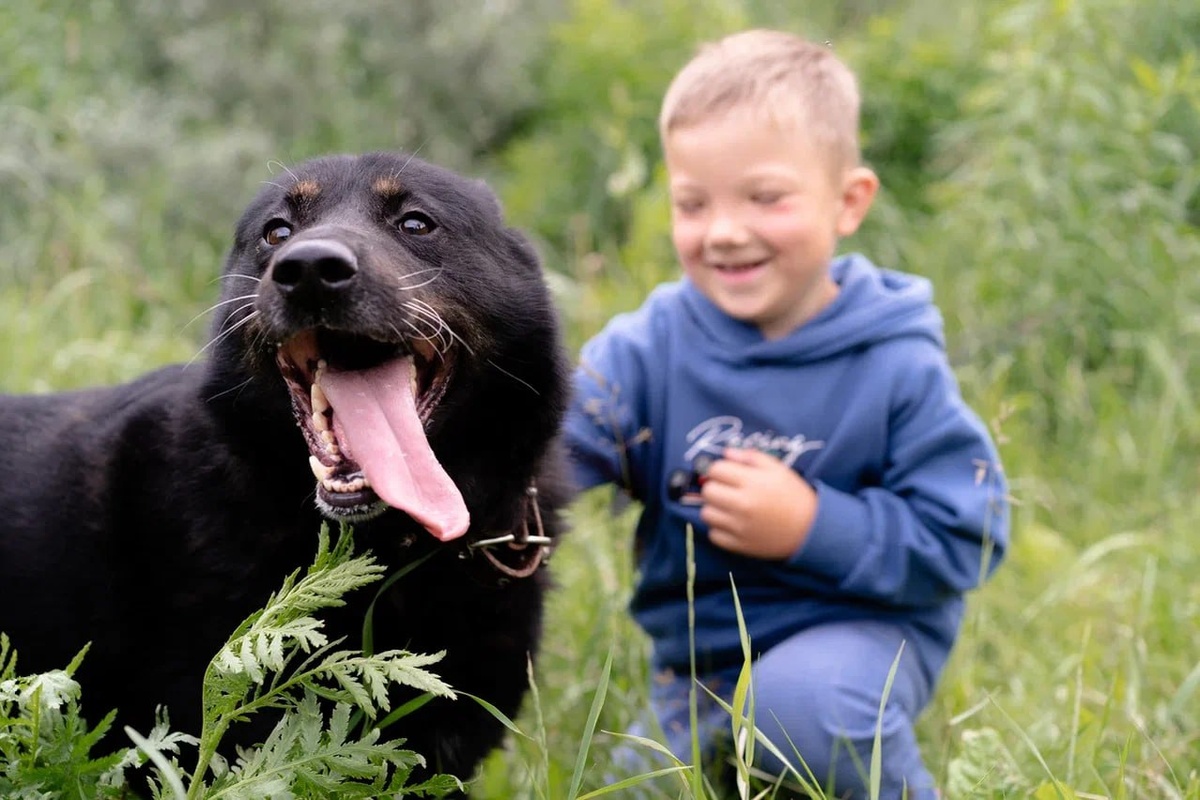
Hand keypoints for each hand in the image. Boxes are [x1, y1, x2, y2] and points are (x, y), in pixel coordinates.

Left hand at [699, 448, 816, 559]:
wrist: (810, 529)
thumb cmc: (794, 495)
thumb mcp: (778, 469)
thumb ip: (751, 457)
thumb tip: (726, 453)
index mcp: (752, 482)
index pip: (715, 469)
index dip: (719, 469)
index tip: (727, 473)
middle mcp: (743, 504)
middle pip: (707, 491)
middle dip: (714, 487)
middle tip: (727, 490)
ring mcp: (740, 527)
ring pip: (706, 514)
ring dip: (714, 508)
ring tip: (728, 507)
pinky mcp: (740, 545)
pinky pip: (714, 535)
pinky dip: (719, 529)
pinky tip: (732, 524)